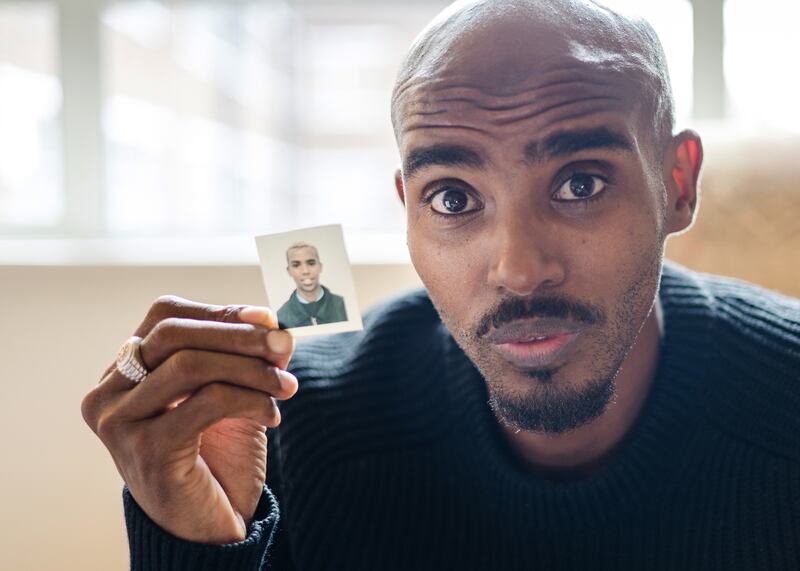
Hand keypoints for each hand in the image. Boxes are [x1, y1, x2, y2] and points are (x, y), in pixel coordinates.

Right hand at [81, 296, 296, 543]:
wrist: (210, 525)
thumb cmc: (216, 456)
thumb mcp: (231, 392)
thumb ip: (245, 356)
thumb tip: (272, 322)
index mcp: (122, 372)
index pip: (165, 316)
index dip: (219, 312)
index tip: (268, 319)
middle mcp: (108, 393)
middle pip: (173, 334)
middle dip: (238, 335)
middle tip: (284, 346)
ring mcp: (120, 422)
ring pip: (190, 365)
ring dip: (251, 370)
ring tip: (286, 386)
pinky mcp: (146, 450)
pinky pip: (207, 402)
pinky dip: (250, 400)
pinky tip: (272, 416)